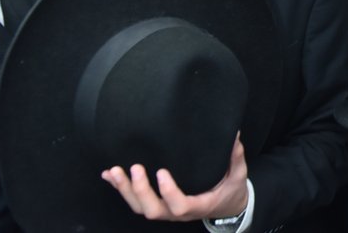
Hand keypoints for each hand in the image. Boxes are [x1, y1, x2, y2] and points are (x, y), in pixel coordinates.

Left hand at [101, 135, 248, 221]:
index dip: (168, 192)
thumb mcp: (238, 175)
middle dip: (140, 190)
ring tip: (115, 171)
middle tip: (135, 168)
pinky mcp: (158, 204)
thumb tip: (234, 135)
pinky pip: (135, 201)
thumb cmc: (231, 191)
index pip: (179, 205)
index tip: (162, 172)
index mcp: (198, 205)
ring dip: (125, 190)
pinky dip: (120, 189)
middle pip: (152, 209)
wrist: (226, 207)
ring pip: (139, 207)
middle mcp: (177, 212)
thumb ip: (235, 156)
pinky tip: (109, 176)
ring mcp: (165, 210)